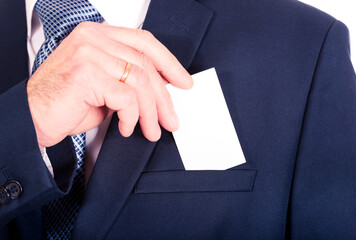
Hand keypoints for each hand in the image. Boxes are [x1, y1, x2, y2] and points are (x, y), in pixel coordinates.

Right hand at [27, 22, 192, 146]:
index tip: (183, 82)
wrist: (33, 118)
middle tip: (170, 119)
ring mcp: (89, 53)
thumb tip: (162, 93)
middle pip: (146, 64)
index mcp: (99, 35)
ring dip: (150, 112)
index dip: (169, 63)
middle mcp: (94, 38)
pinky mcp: (87, 74)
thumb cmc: (66, 103)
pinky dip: (132, 117)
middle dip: (163, 98)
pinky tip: (127, 128)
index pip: (144, 42)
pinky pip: (126, 97)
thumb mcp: (105, 86)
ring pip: (140, 82)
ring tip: (151, 130)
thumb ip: (130, 81)